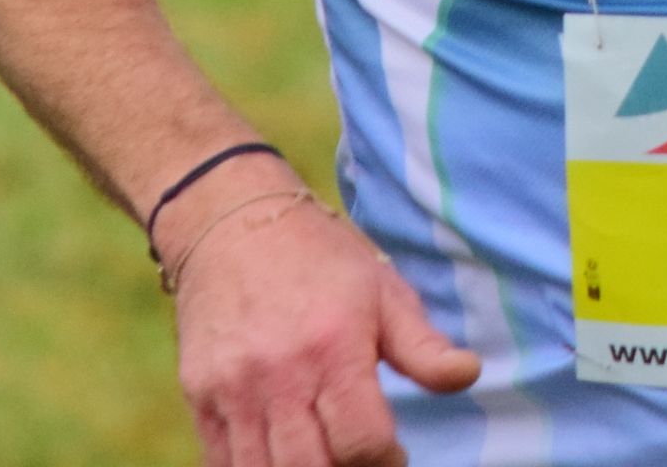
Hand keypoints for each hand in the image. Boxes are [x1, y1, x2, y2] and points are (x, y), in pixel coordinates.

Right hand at [170, 173, 481, 466]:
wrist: (231, 223)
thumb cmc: (320, 259)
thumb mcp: (382, 291)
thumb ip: (423, 346)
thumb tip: (467, 374)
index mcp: (332, 347)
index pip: (362, 442)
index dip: (387, 461)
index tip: (393, 452)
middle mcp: (277, 375)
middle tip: (356, 455)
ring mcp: (232, 390)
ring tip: (321, 452)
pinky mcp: (199, 396)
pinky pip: (223, 461)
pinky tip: (282, 451)